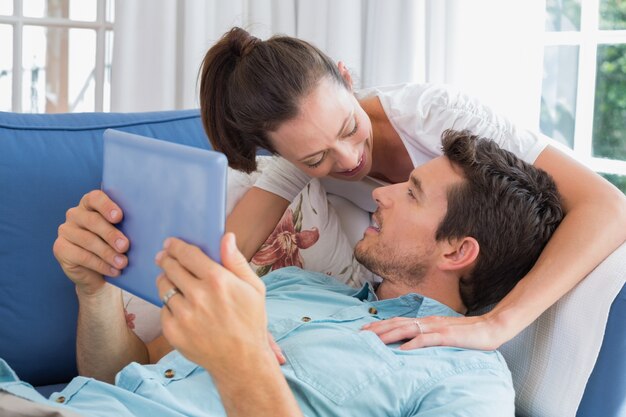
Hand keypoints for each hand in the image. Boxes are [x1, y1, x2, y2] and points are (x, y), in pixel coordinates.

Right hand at [52, 190, 128, 294]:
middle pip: (93, 221)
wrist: (99, 273)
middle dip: (111, 234)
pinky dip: (101, 265)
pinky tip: (114, 270)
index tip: (119, 217)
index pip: (95, 198)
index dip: (106, 205)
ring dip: (108, 253)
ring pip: (88, 240)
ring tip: (123, 263)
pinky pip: (82, 256)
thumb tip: (144, 226)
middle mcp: (75, 214)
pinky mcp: (60, 248)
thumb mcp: (122, 232)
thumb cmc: (114, 246)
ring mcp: (66, 231)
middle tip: (125, 246)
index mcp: (90, 204)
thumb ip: (126, 225)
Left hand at [156, 234, 277, 374]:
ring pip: (163, 287)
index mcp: (218, 280)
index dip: (176, 246)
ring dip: (165, 280)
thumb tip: (227, 237)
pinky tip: (179, 305)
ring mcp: (184, 315)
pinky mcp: (174, 332)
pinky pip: (163, 309)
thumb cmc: (250, 321)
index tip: (170, 243)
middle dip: (165, 259)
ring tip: (170, 280)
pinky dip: (169, 305)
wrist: (242, 361)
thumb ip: (237, 261)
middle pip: (171, 268)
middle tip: (163, 257)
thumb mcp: (254, 288)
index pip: (188, 254)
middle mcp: (198, 296)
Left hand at [362, 314, 503, 350]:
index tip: (365, 329)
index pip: (399, 321)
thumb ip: (429, 334)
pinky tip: (403, 349)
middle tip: (361, 333)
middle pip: (397, 323)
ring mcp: (437, 327)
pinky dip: (413, 344)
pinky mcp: (447, 335)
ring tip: (374, 340)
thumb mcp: (444, 332)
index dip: (381, 324)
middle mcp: (428, 321)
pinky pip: (427, 339)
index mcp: (426, 320)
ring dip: (389, 334)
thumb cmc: (468, 332)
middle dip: (378, 328)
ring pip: (407, 329)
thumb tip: (412, 341)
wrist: (491, 327)